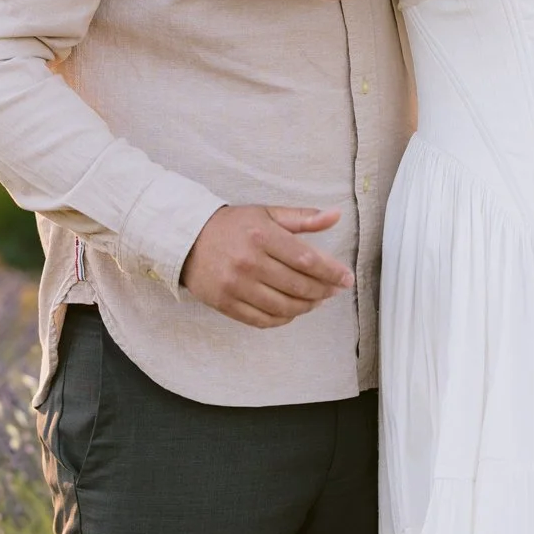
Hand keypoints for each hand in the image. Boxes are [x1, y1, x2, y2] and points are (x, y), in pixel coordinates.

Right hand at [182, 204, 350, 327]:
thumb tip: (335, 215)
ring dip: (306, 307)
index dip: (331, 272)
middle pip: (298, 286)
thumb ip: (302, 218)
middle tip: (334, 290)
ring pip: (283, 306)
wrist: (187, 239)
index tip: (346, 279)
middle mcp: (250, 262)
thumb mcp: (267, 213)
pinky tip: (292, 311)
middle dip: (323, 291)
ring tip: (316, 301)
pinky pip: (262, 320)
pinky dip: (283, 319)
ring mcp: (236, 286)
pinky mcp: (225, 303)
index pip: (307, 259)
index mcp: (263, 236)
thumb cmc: (232, 225)